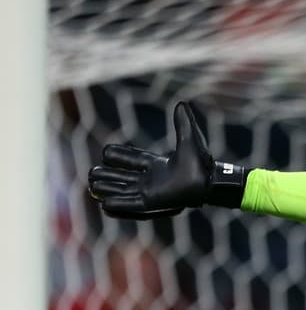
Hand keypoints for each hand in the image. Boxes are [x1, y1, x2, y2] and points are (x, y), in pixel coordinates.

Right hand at [88, 101, 245, 218]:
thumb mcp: (190, 139)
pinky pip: (131, 205)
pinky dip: (118, 204)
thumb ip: (182, 123)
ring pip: (124, 190)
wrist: (211, 182)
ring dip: (109, 189)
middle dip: (108, 175)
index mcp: (158, 165)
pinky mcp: (153, 202)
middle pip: (124, 177)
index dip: (120, 157)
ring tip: (92, 187)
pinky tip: (104, 205)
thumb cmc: (202, 163)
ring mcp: (152, 192)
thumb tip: (181, 104)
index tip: (106, 153)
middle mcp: (153, 180)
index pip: (133, 160)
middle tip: (91, 174)